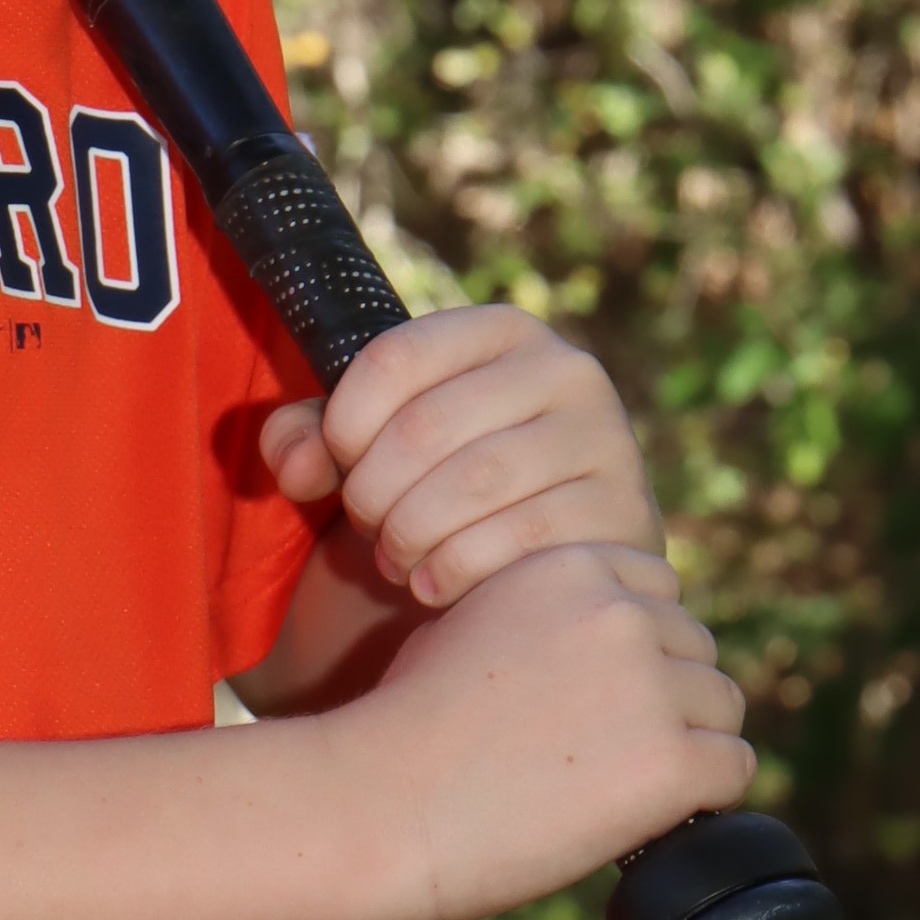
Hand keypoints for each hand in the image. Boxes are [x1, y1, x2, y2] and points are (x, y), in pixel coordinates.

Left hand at [261, 302, 662, 610]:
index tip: (336, 467)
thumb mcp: (373, 449)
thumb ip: (310, 438)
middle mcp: (567, 370)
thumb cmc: (444, 489)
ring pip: (473, 482)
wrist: (548, 563)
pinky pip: (519, 538)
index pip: (394, 357)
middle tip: (366, 527)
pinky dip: (455, 570)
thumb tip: (296, 464)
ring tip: (395, 559)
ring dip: (409, 535)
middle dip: (373, 492)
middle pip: (427, 425)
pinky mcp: (624, 511)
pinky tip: (433, 587)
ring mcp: (605, 438)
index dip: (343, 424)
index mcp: (502, 332)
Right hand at [347, 542, 754, 919]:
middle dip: (663, 697)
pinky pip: (734, 769)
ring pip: (722, 708)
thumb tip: (604, 651)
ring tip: (612, 785)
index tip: (595, 695)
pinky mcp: (671, 760)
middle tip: (599, 753)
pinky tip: (643, 813)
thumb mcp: (465, 623)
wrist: (377, 802)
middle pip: (696, 649)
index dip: (632, 648)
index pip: (657, 591)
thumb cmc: (404, 728)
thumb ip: (540, 616)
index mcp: (571, 566)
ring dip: (684, 745)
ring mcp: (651, 685)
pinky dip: (699, 798)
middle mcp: (621, 612)